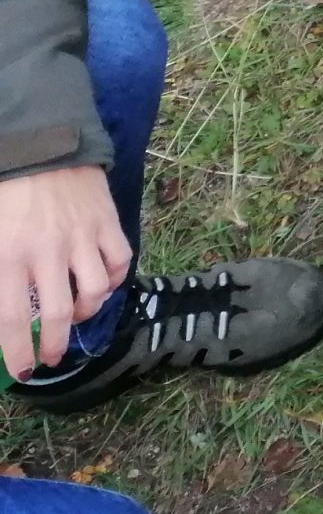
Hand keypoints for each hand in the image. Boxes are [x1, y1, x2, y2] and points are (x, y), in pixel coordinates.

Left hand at [0, 166, 131, 379]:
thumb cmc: (3, 193)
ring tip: (76, 314)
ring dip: (85, 312)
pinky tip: (100, 282)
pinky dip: (112, 280)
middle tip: (51, 356)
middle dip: (54, 345)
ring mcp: (82, 237)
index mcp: (7, 256)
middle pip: (58, 314)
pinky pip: (119, 262)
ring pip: (94, 292)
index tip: (23, 370)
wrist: (40, 143)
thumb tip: (1, 311)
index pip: (12, 320)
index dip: (18, 352)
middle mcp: (47, 252)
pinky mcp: (107, 222)